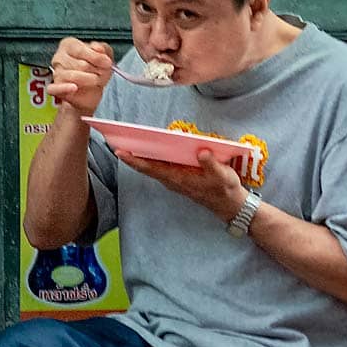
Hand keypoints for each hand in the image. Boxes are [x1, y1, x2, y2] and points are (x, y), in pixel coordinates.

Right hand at [47, 37, 114, 118]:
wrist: (93, 89)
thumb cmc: (96, 68)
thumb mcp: (105, 54)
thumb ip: (102, 48)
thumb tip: (97, 48)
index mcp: (69, 45)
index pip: (80, 49)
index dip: (96, 57)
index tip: (108, 63)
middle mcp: (60, 57)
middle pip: (80, 64)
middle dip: (96, 71)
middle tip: (102, 74)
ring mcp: (57, 72)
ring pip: (73, 76)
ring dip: (90, 80)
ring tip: (96, 81)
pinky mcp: (56, 88)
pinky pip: (56, 88)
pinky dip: (66, 88)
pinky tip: (75, 87)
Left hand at [118, 148, 250, 221]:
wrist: (230, 205)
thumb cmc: (225, 190)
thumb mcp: (223, 176)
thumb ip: (212, 164)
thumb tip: (202, 151)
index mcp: (179, 178)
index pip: (152, 168)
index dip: (135, 160)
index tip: (120, 152)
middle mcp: (173, 180)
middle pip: (147, 166)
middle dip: (132, 155)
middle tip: (115, 141)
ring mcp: (175, 180)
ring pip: (153, 167)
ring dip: (140, 156)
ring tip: (128, 141)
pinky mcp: (180, 178)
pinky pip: (161, 167)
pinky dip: (152, 159)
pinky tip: (150, 149)